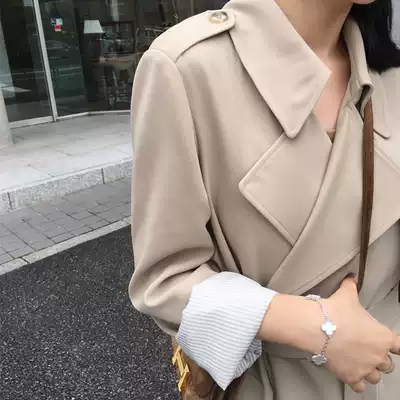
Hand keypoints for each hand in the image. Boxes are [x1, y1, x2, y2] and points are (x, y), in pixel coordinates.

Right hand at [321, 277, 399, 392]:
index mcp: (383, 337)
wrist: (318, 327)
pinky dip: (357, 382)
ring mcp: (365, 369)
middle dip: (378, 358)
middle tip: (367, 351)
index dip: (395, 345)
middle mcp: (378, 356)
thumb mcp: (347, 295)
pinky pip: (361, 387)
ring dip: (370, 371)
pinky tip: (351, 374)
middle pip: (388, 364)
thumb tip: (351, 277)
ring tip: (360, 363)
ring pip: (376, 377)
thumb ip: (352, 286)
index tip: (389, 345)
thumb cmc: (336, 312)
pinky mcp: (351, 377)